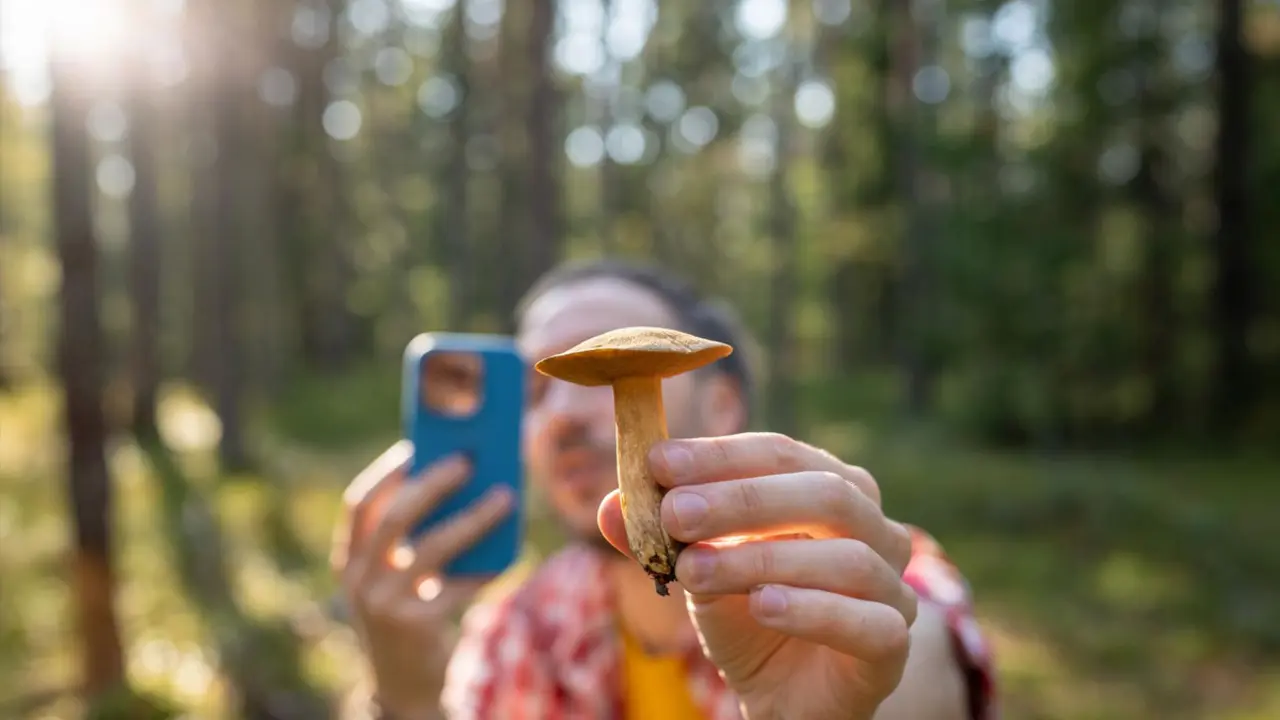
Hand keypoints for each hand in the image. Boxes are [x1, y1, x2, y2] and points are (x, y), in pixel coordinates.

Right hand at [332, 441, 513, 717]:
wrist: (403, 686)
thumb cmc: (409, 614)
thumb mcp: (397, 577)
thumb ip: (415, 539)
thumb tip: (467, 485)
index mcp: (348, 560)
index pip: (360, 503)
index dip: (389, 471)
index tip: (419, 444)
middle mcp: (358, 580)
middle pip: (396, 516)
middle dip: (434, 483)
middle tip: (469, 460)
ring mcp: (383, 605)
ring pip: (433, 547)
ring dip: (474, 518)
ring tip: (506, 497)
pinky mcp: (415, 627)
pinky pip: (458, 586)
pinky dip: (485, 566)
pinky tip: (508, 551)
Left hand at [597, 432, 916, 719]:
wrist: (782, 693)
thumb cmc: (748, 613)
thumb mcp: (697, 567)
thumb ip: (658, 537)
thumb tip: (608, 506)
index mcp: (831, 488)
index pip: (781, 453)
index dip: (720, 455)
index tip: (658, 462)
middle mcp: (875, 528)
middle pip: (822, 493)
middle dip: (741, 499)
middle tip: (675, 513)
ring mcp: (892, 586)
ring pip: (843, 557)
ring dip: (760, 558)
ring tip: (695, 570)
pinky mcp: (892, 644)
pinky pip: (866, 622)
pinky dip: (811, 609)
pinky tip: (761, 606)